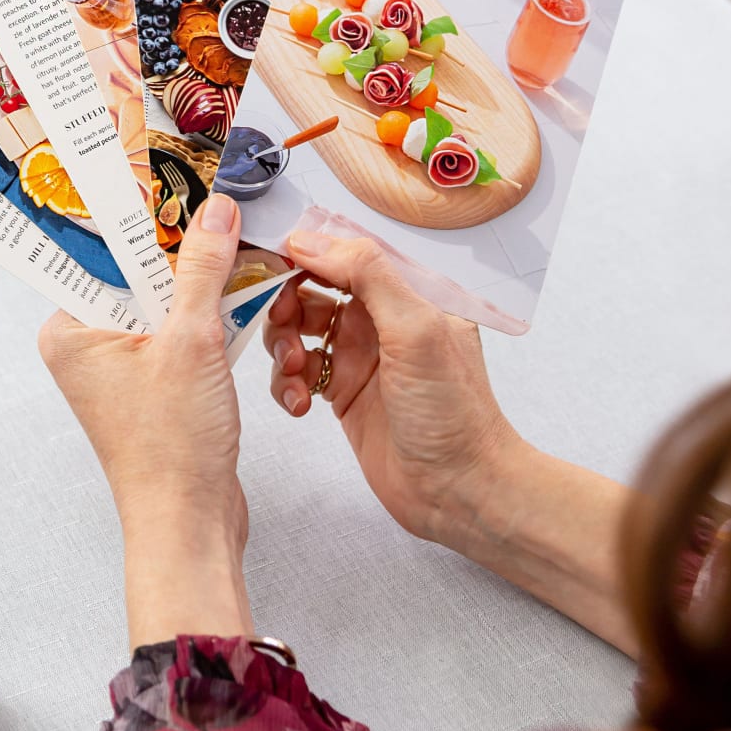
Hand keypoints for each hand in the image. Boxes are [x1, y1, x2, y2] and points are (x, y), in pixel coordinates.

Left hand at [39, 194, 251, 647]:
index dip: (138, 214)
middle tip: (217, 206)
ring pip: (163, 300)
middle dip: (179, 247)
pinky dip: (207, 317)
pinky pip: (178, 330)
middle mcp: (85, 345)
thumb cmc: (171, 449)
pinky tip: (237, 298)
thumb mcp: (192, 341)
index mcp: (69, 329)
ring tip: (234, 247)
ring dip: (200, 283)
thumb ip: (203, 268)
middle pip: (135, 271)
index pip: (98, 249)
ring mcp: (118, 366)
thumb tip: (216, 210)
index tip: (170, 172)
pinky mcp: (152, 384)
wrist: (190, 521)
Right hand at [265, 231, 520, 551]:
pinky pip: (295, 374)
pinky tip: (299, 404)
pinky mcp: (340, 394)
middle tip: (282, 328)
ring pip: (297, 331)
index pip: (345, 254)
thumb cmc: (454, 414)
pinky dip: (286, 384)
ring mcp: (358, 358)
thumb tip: (314, 240)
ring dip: (282, 346)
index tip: (272, 264)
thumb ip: (367, 275)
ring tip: (294, 371)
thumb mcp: (416, 328)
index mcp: (406, 294)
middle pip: (311, 289)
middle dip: (285, 304)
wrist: (458, 490)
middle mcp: (379, 320)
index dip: (305, 255)